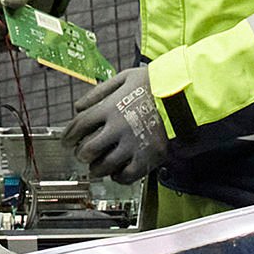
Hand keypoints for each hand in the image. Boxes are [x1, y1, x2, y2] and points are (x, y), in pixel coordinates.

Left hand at [63, 66, 168, 183]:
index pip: (79, 126)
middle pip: (88, 149)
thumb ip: (99, 91)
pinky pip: (127, 175)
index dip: (69, 136)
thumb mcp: (125, 77)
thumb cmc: (156, 83)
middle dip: (81, 154)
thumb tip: (78, 106)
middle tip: (82, 155)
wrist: (186, 95)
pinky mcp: (148, 157)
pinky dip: (118, 177)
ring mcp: (133, 144)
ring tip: (96, 168)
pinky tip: (117, 173)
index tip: (67, 141)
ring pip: (104, 166)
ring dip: (96, 169)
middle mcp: (118, 128)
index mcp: (110, 107)